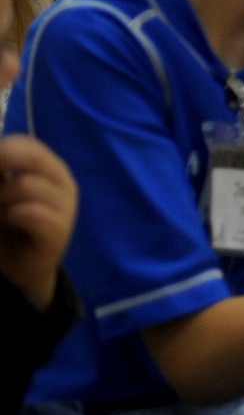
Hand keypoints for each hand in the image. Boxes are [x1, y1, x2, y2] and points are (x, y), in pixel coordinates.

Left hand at [0, 135, 76, 310]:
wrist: (24, 269)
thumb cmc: (10, 227)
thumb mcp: (2, 194)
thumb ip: (0, 174)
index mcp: (51, 170)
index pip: (29, 145)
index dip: (4, 149)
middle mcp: (63, 184)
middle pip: (33, 157)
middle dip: (2, 164)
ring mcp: (66, 207)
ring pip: (27, 185)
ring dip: (1, 198)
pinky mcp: (59, 231)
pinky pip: (31, 213)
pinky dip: (11, 216)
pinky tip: (8, 223)